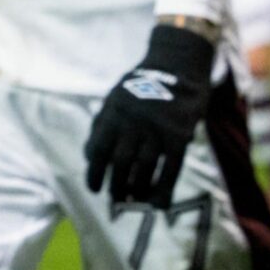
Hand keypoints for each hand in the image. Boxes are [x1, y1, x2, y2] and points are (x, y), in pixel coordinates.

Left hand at [85, 23, 215, 209]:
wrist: (178, 65)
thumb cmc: (142, 84)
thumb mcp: (115, 98)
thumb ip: (102, 124)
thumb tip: (89, 155)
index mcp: (112, 113)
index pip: (97, 150)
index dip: (94, 172)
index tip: (93, 188)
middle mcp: (132, 123)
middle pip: (120, 162)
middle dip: (116, 185)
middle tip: (116, 200)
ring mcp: (157, 129)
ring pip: (144, 167)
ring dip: (137, 189)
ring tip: (134, 203)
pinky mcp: (180, 134)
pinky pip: (172, 167)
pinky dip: (164, 188)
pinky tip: (159, 204)